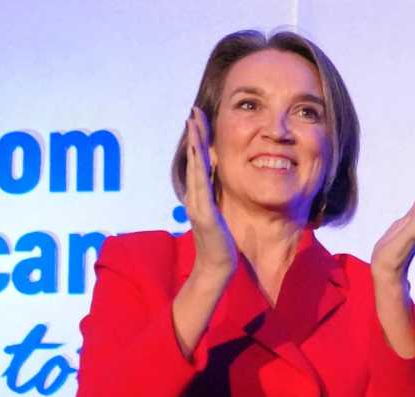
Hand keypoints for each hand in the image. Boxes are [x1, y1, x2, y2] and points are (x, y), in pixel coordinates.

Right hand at [183, 107, 237, 276]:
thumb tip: (216, 179)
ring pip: (196, 167)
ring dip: (194, 143)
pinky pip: (201, 184)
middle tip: (194, 111)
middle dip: (195, 134)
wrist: (216, 267)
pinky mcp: (204, 213)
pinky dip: (199, 166)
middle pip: (194, 158)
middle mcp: (194, 195)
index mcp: (199, 195)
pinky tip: (197, 151)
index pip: (200, 162)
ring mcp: (197, 203)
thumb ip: (214, 196)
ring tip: (194, 123)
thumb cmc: (220, 244)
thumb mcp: (218, 213)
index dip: (199, 140)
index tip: (199, 120)